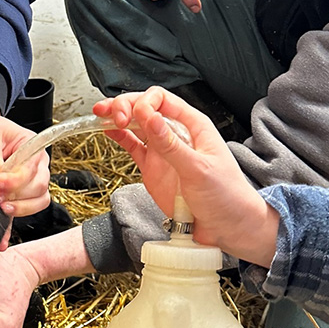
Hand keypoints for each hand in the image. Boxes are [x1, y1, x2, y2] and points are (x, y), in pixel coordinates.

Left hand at [0, 97, 49, 218]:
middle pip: (38, 189)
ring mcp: (27, 183)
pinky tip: (1, 239)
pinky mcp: (14, 196)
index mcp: (32, 148)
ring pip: (36, 203)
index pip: (32, 170)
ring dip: (17, 210)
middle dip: (16, 196)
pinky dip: (10, 227)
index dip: (13, 180)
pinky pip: (19, 214)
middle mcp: (35, 167)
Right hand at [94, 88, 278, 267]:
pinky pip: (133, 146)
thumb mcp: (198, 169)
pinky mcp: (153, 167)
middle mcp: (177, 133)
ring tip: (100, 116)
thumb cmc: (226, 196)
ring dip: (118, 117)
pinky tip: (107, 131)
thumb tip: (149, 119)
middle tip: (113, 117)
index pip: (163, 100)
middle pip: (145, 108)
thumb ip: (171, 146)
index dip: (144, 103)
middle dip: (126, 106)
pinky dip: (119, 137)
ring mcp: (163, 151)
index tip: (134, 117)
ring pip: (136, 125)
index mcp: (193, 125)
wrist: (229, 227)